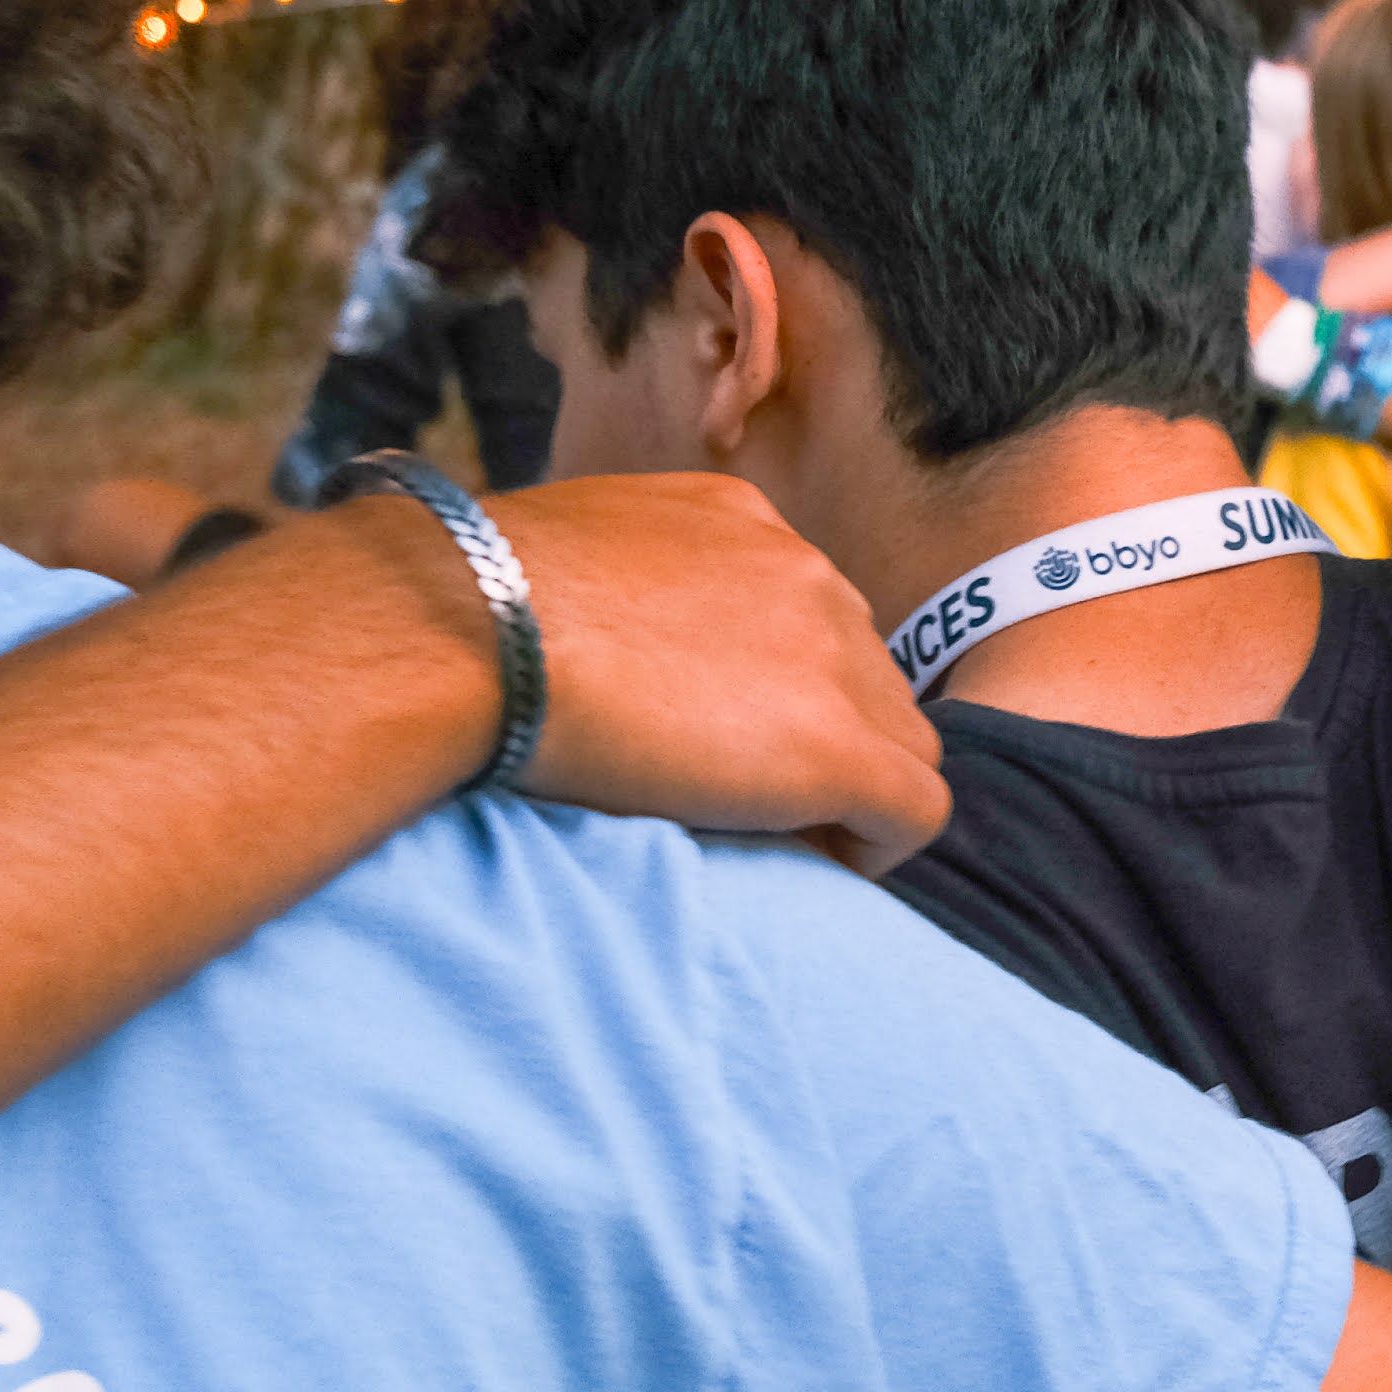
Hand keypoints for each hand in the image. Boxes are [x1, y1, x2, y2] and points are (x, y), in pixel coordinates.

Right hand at [446, 476, 952, 874]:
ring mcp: (832, 659)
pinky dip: (882, 844)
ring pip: (901, 739)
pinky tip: (827, 864)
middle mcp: (806, 577)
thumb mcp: (563, 561)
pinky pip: (916, 809)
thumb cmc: (476, 604)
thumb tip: (583, 636)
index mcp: (743, 527)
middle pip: (865, 676)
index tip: (732, 737)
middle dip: (830, 737)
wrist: (479, 630)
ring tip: (788, 839)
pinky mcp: (837, 748)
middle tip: (760, 800)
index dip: (785, 687)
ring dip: (857, 789)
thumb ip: (612, 588)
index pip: (808, 615)